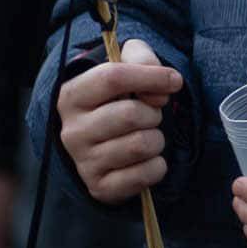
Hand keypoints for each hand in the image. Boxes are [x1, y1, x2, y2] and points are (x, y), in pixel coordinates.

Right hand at [56, 38, 179, 203]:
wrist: (102, 142)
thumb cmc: (117, 98)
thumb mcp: (125, 66)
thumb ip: (142, 59)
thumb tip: (163, 87)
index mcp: (73, 96)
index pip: (113, 77)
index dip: (151, 76)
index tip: (174, 81)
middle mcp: (72, 131)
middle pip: (130, 114)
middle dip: (153, 113)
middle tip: (151, 115)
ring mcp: (84, 163)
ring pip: (140, 145)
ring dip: (157, 139)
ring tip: (147, 136)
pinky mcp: (100, 188)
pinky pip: (144, 175)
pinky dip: (157, 166)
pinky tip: (146, 159)